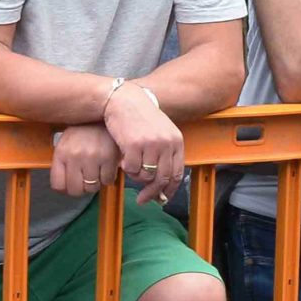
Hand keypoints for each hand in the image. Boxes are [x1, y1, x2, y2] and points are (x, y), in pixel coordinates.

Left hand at [51, 123, 120, 196]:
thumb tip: (63, 188)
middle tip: (86, 179)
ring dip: (96, 182)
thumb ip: (63, 164)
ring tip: (97, 169)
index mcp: (61, 153)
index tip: (70, 185)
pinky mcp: (108, 158)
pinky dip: (108, 177)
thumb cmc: (85, 130)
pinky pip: (107, 180)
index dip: (65, 189)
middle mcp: (75, 155)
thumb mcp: (66, 143)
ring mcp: (92, 157)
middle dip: (81, 188)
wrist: (104, 113)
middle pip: (75, 190)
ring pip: (92, 187)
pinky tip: (106, 166)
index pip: (58, 185)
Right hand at [101, 82, 184, 205]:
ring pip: (146, 175)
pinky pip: (132, 169)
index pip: (177, 174)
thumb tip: (163, 184)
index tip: (160, 200)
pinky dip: (127, 169)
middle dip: (152, 193)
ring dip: (137, 177)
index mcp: (176, 141)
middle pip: (163, 178)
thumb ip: (164, 155)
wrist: (123, 100)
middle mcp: (167, 143)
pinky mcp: (134, 144)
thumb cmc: (140, 119)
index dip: (169, 191)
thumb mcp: (160, 133)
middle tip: (142, 199)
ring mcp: (151, 143)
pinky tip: (124, 161)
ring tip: (131, 168)